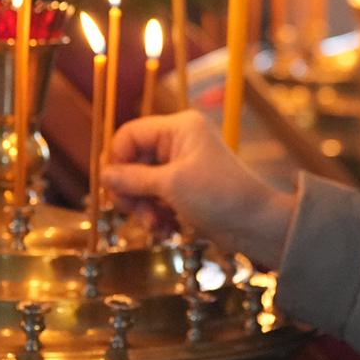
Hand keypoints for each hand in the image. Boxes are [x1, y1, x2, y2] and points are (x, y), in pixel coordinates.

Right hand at [105, 111, 296, 266]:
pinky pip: (157, 199)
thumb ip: (132, 179)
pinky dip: (157, 215)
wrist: (257, 224)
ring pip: (143, 184)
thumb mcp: (170, 185)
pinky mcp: (186, 190)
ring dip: (143, 208)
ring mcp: (182, 167)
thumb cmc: (219, 196)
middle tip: (133, 212)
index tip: (111, 187)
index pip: (130, 134)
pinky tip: (166, 230)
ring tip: (155, 226)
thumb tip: (102, 175)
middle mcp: (179, 142)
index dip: (116, 160)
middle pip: (133, 161)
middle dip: (131, 191)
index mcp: (178, 128)